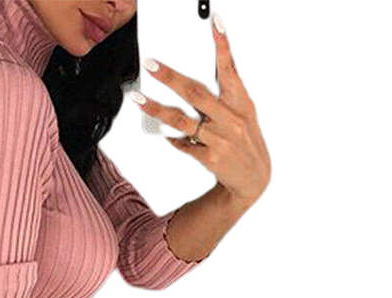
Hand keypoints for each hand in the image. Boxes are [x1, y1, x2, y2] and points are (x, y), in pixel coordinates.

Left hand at [134, 14, 270, 210]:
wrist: (252, 180)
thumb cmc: (246, 143)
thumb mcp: (245, 115)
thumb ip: (226, 95)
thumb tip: (204, 76)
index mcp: (241, 103)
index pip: (230, 69)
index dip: (223, 45)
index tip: (215, 22)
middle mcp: (231, 119)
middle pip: (196, 93)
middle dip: (170, 77)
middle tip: (151, 65)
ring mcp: (220, 139)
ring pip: (182, 120)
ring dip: (157, 109)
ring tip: (138, 99)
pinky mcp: (211, 158)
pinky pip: (184, 145)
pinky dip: (173, 139)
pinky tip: (165, 135)